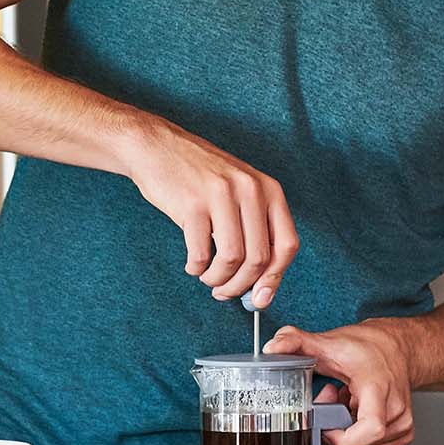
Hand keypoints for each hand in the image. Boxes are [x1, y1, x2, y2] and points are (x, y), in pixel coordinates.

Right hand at [116, 119, 296, 306]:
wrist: (156, 147)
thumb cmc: (198, 176)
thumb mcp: (239, 191)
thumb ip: (254, 230)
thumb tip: (261, 287)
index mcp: (268, 189)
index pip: (287, 245)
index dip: (275, 278)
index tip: (260, 297)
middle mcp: (250, 190)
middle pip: (258, 258)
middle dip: (241, 286)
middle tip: (225, 292)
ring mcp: (221, 195)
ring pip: (232, 259)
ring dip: (218, 280)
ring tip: (207, 278)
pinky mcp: (192, 204)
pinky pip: (201, 253)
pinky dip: (197, 268)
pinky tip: (192, 264)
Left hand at [264, 322, 413, 444]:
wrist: (397, 348)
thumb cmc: (368, 347)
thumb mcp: (328, 342)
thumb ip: (296, 342)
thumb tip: (271, 347)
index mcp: (378, 388)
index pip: (370, 429)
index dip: (342, 438)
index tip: (324, 427)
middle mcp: (395, 408)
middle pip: (360, 444)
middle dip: (335, 429)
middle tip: (330, 402)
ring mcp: (402, 422)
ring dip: (346, 431)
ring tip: (343, 403)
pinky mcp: (404, 432)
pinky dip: (358, 435)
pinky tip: (355, 412)